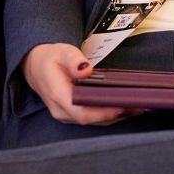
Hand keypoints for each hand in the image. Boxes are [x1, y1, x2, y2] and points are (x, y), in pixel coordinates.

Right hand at [22, 42, 139, 125]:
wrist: (35, 67)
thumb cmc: (50, 58)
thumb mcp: (61, 51)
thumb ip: (74, 59)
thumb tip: (86, 69)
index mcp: (58, 95)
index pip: (82, 112)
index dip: (103, 112)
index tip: (121, 105)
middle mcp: (62, 110)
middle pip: (91, 119)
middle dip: (115, 114)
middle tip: (138, 105)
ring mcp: (67, 115)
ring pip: (93, 122)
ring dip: (115, 116)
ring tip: (138, 107)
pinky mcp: (73, 115)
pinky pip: (92, 118)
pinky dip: (109, 114)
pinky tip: (125, 107)